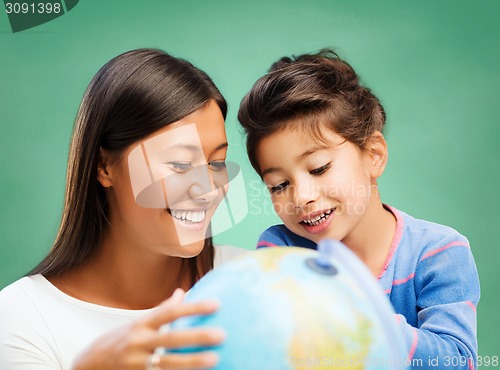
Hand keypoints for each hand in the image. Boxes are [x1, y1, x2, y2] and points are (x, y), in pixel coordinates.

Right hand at [72, 288, 224, 369]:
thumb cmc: (118, 341)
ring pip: (167, 364)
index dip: (194, 307)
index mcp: (141, 325)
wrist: (86, 366)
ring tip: (215, 359)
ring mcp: (136, 364)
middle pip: (171, 339)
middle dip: (197, 337)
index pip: (170, 312)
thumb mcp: (137, 323)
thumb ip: (161, 310)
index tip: (216, 304)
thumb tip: (182, 292)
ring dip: (192, 362)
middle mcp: (138, 343)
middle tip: (222, 334)